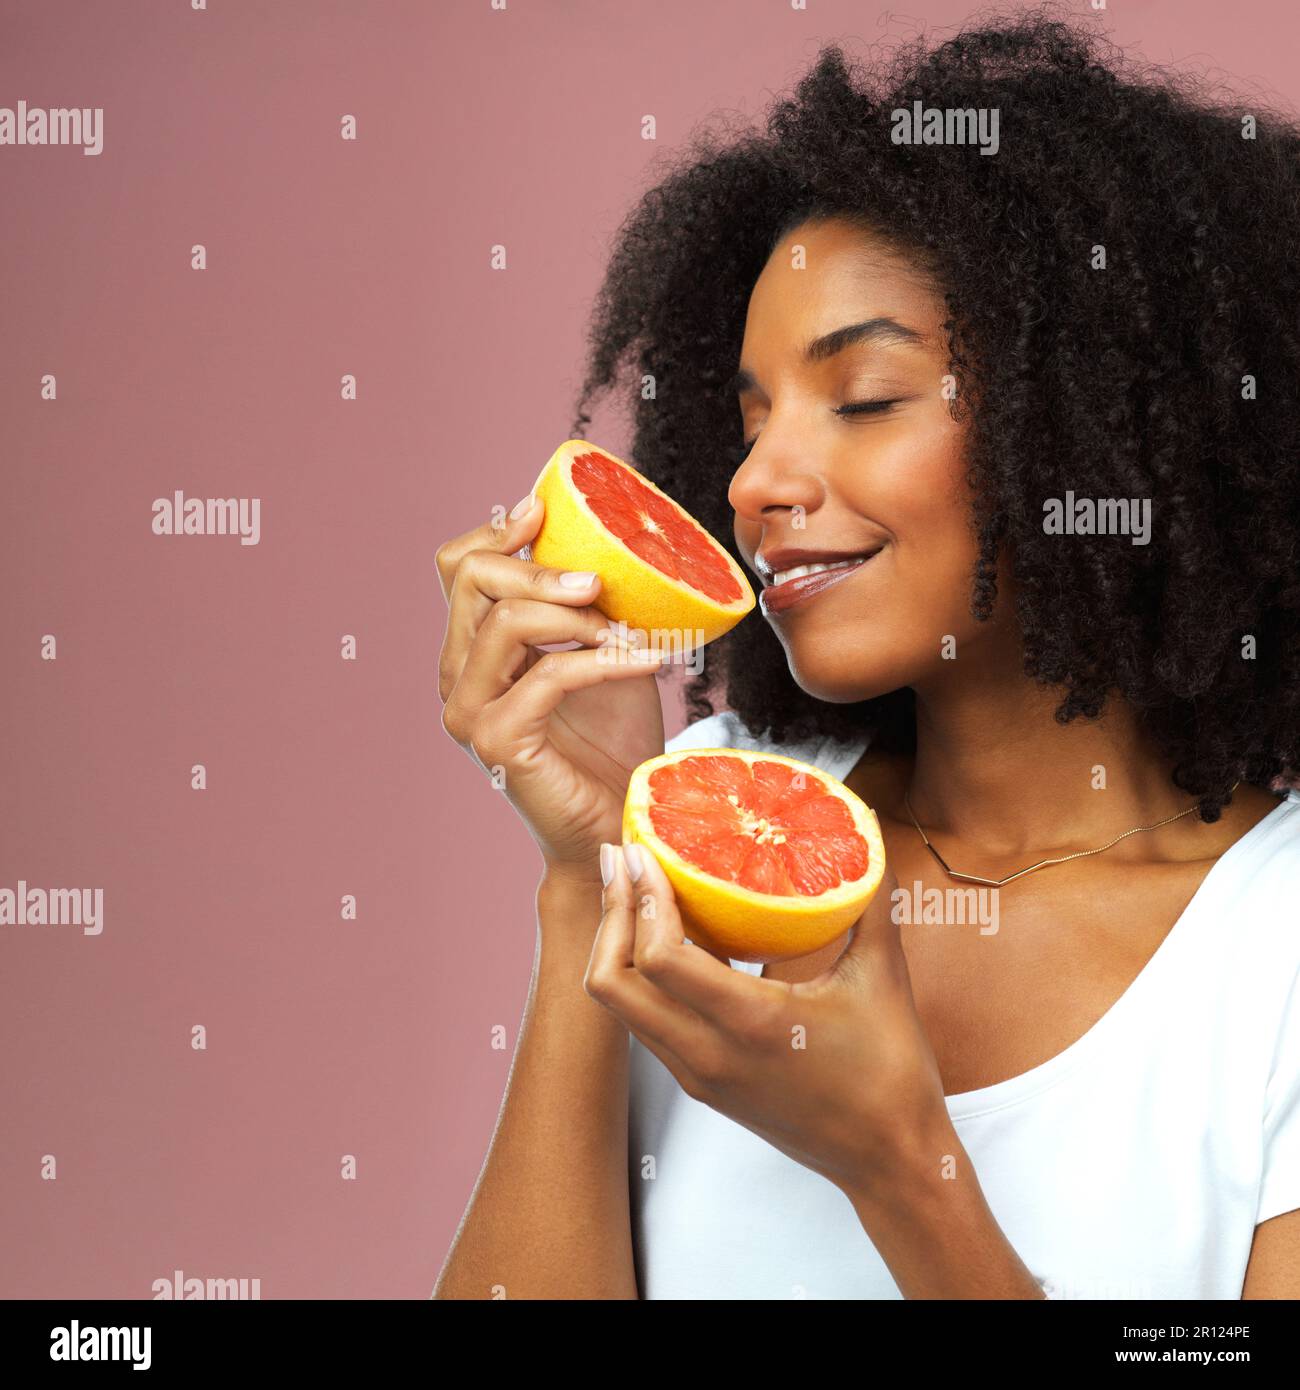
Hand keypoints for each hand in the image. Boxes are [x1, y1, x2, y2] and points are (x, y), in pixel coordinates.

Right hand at [436, 495, 667, 885]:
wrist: (619, 825)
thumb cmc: (613, 746)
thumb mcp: (605, 656)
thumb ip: (590, 609)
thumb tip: (615, 549)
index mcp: (473, 652)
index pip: (459, 569)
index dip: (496, 531)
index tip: (544, 510)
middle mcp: (458, 679)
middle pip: (471, 580)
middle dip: (541, 568)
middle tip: (600, 583)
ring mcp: (470, 713)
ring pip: (505, 622)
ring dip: (576, 616)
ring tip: (629, 632)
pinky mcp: (498, 741)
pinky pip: (548, 674)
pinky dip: (603, 660)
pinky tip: (648, 661)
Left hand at [585, 842, 951, 1200]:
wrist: (888, 1160)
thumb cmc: (891, 1074)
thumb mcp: (884, 978)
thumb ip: (868, 902)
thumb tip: (864, 834)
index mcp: (750, 1025)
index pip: (659, 959)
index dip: (640, 900)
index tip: (642, 851)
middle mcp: (708, 1054)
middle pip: (611, 983)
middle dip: (609, 913)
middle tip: (619, 857)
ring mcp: (697, 1073)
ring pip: (620, 1006)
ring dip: (616, 943)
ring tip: (632, 887)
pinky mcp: (699, 1083)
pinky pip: (646, 1022)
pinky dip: (640, 974)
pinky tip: (668, 934)